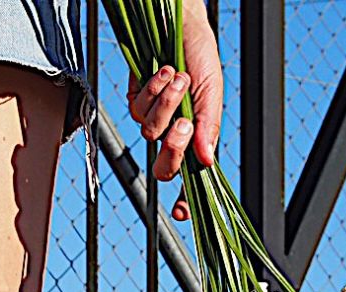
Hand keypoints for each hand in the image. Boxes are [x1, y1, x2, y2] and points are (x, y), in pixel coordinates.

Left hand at [124, 0, 222, 221]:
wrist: (179, 24)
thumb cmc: (199, 57)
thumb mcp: (211, 93)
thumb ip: (210, 127)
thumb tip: (206, 161)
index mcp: (194, 137)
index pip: (188, 177)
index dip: (183, 199)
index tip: (181, 212)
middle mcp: (171, 134)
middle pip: (164, 167)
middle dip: (173, 148)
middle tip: (185, 124)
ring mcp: (151, 120)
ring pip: (150, 135)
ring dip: (166, 105)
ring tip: (178, 77)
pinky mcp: (134, 102)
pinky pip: (138, 110)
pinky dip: (153, 90)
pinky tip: (164, 71)